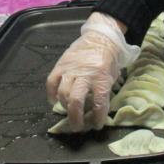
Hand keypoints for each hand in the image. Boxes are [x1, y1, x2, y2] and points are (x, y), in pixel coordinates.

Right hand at [46, 12, 139, 131]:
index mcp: (102, 77)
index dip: (97, 117)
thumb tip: (97, 112)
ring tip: (69, 111)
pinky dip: (51, 94)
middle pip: (76, 101)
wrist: (101, 37)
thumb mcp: (112, 76)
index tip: (97, 125)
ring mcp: (71, 68)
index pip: (99, 102)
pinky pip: (51, 82)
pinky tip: (54, 101)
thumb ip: (104, 93)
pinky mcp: (61, 64)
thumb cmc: (109, 58)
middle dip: (75, 118)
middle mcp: (85, 73)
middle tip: (77, 126)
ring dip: (65, 106)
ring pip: (62, 93)